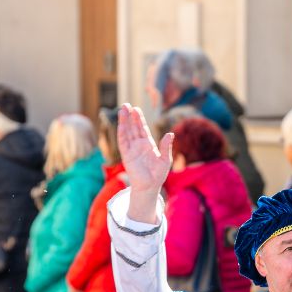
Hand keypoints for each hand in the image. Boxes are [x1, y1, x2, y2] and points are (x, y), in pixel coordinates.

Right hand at [115, 103, 171, 222]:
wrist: (150, 186)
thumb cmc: (158, 174)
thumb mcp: (165, 159)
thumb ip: (166, 147)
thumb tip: (170, 134)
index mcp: (148, 144)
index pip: (142, 128)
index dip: (138, 119)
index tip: (136, 109)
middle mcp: (138, 145)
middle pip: (133, 128)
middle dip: (130, 117)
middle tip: (127, 105)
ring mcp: (132, 149)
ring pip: (127, 132)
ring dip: (124, 122)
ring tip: (122, 110)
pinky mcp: (127, 155)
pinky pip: (123, 142)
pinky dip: (121, 133)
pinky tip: (121, 124)